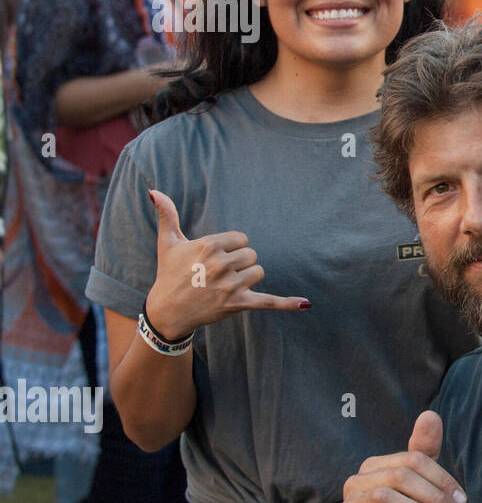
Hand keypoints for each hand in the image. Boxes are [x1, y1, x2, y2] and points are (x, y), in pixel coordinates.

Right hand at [143, 189, 309, 340]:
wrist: (167, 311)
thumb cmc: (169, 273)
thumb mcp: (167, 243)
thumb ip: (167, 215)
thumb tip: (154, 191)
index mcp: (209, 245)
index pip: (242, 239)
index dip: (231, 248)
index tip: (215, 257)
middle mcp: (220, 264)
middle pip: (252, 255)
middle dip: (239, 263)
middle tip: (217, 273)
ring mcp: (230, 286)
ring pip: (258, 272)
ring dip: (247, 278)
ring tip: (225, 285)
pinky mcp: (238, 304)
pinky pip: (268, 301)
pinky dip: (287, 303)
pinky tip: (306, 304)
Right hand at [339, 411, 467, 502]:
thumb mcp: (422, 490)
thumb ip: (425, 453)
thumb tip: (430, 414)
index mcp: (375, 467)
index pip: (413, 460)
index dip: (442, 479)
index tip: (462, 501)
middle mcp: (357, 483)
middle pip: (400, 476)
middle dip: (433, 496)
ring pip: (383, 499)